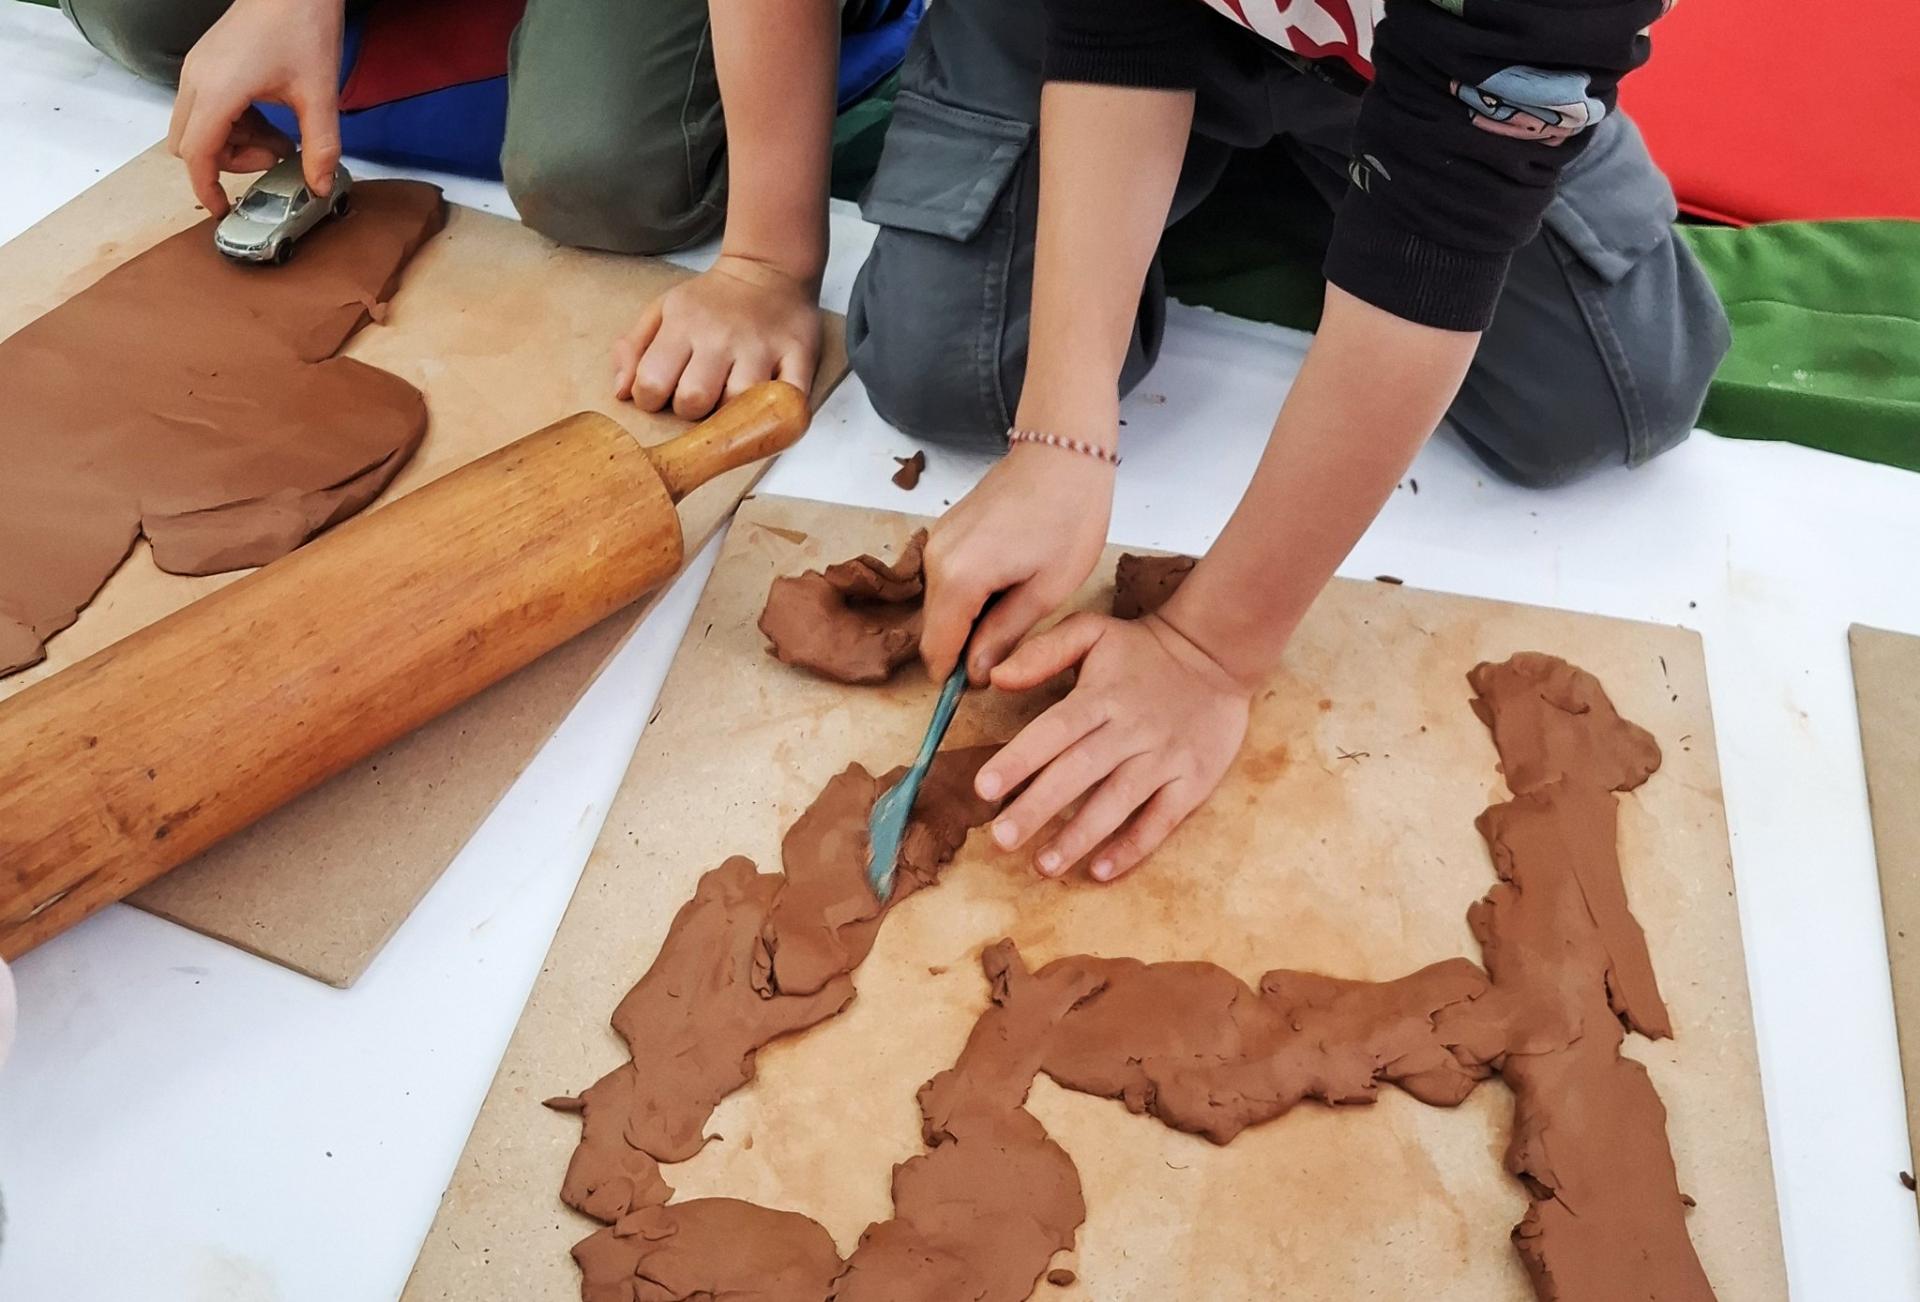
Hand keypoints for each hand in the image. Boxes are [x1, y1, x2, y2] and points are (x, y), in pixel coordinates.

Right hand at [169, 0, 343, 215]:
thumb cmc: (303, 27)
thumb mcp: (320, 95)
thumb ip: (320, 147)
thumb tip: (319, 187)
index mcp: (218, 91)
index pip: (196, 153)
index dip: (207, 187)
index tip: (225, 209)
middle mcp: (196, 80)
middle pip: (188, 143)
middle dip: (226, 162)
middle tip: (274, 157)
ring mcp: (198, 68)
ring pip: (195, 126)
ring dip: (232, 142)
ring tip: (280, 137)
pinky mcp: (206, 62)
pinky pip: (204, 107)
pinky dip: (231, 123)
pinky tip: (269, 117)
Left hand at [614, 254, 820, 419]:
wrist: (769, 269)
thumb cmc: (712, 300)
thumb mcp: (662, 310)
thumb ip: (634, 349)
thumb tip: (621, 392)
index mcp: (683, 325)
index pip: (651, 384)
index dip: (652, 400)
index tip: (665, 394)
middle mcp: (721, 336)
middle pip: (695, 401)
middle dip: (691, 411)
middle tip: (701, 399)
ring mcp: (762, 348)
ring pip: (739, 406)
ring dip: (732, 416)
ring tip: (732, 404)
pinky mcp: (799, 356)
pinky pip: (791, 402)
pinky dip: (781, 415)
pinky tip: (770, 412)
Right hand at [921, 445, 1114, 683]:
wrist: (1064, 451)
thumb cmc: (1069, 517)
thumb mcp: (1048, 589)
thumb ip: (1005, 634)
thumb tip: (976, 673)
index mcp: (959, 578)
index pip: (938, 649)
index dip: (957, 676)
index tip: (986, 683)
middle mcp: (935, 560)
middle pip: (936, 628)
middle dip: (964, 647)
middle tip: (1012, 644)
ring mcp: (936, 541)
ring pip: (942, 604)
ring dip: (968, 618)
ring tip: (1017, 605)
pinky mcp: (945, 530)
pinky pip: (948, 578)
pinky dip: (969, 592)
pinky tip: (1008, 580)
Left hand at [976, 611, 1250, 881]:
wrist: (1218, 653)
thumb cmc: (1141, 649)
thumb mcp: (1092, 632)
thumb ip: (1043, 652)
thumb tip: (995, 678)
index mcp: (1101, 696)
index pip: (1054, 730)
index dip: (1019, 760)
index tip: (983, 789)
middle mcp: (1131, 730)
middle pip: (1079, 772)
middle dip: (1038, 807)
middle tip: (1001, 839)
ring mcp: (1164, 758)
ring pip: (1118, 802)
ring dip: (1080, 836)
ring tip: (1043, 865)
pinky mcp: (1193, 780)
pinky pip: (1162, 820)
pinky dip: (1133, 847)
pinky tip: (1100, 871)